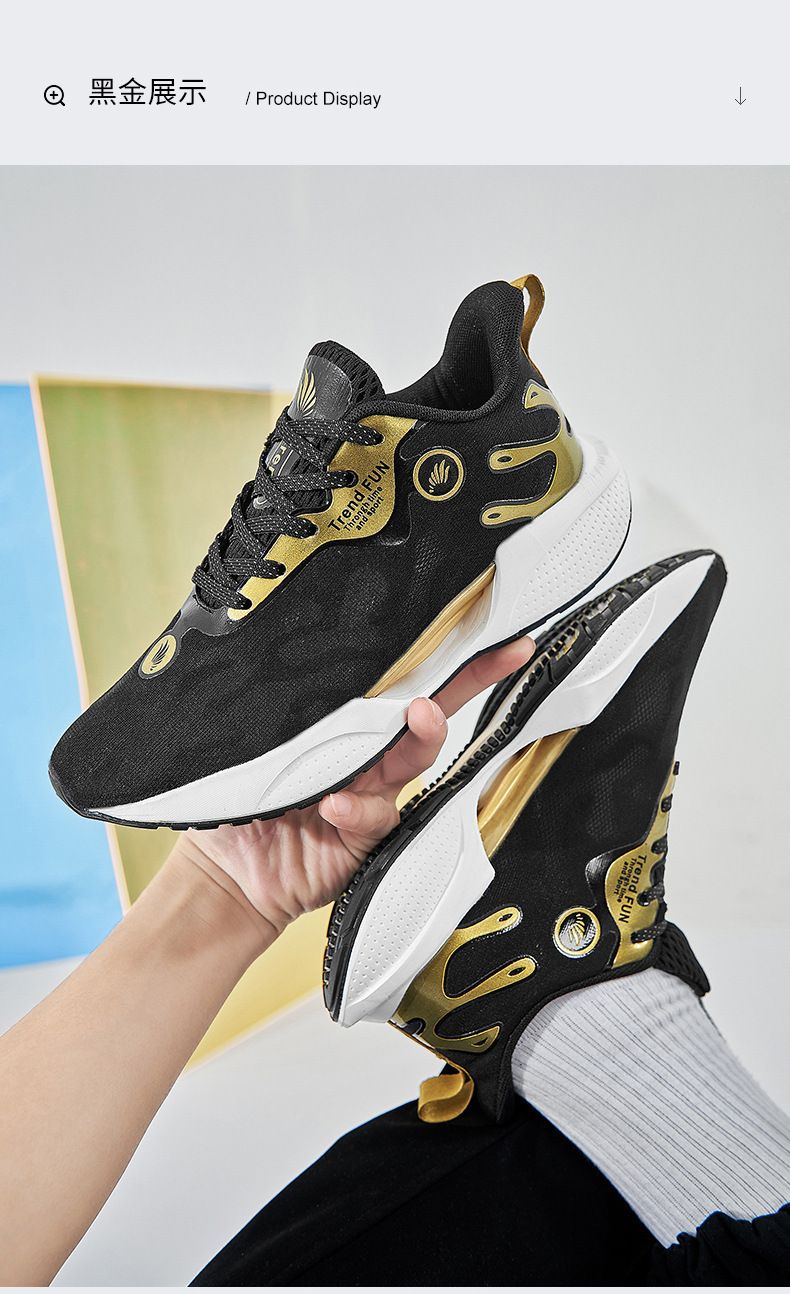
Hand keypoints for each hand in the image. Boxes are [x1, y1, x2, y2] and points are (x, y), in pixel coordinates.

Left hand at [175, 636, 534, 940]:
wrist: (226, 870)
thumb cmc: (239, 797)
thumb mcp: (258, 744)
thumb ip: (290, 716)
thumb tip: (306, 667)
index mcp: (343, 721)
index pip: (394, 680)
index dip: (439, 653)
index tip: (488, 631)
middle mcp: (366, 753)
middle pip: (423, 711)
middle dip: (465, 681)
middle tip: (488, 659)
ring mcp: (371, 794)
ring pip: (409, 759)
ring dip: (420, 736)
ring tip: (421, 718)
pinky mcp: (366, 837)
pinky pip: (372, 816)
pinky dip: (354, 809)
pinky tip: (333, 805)